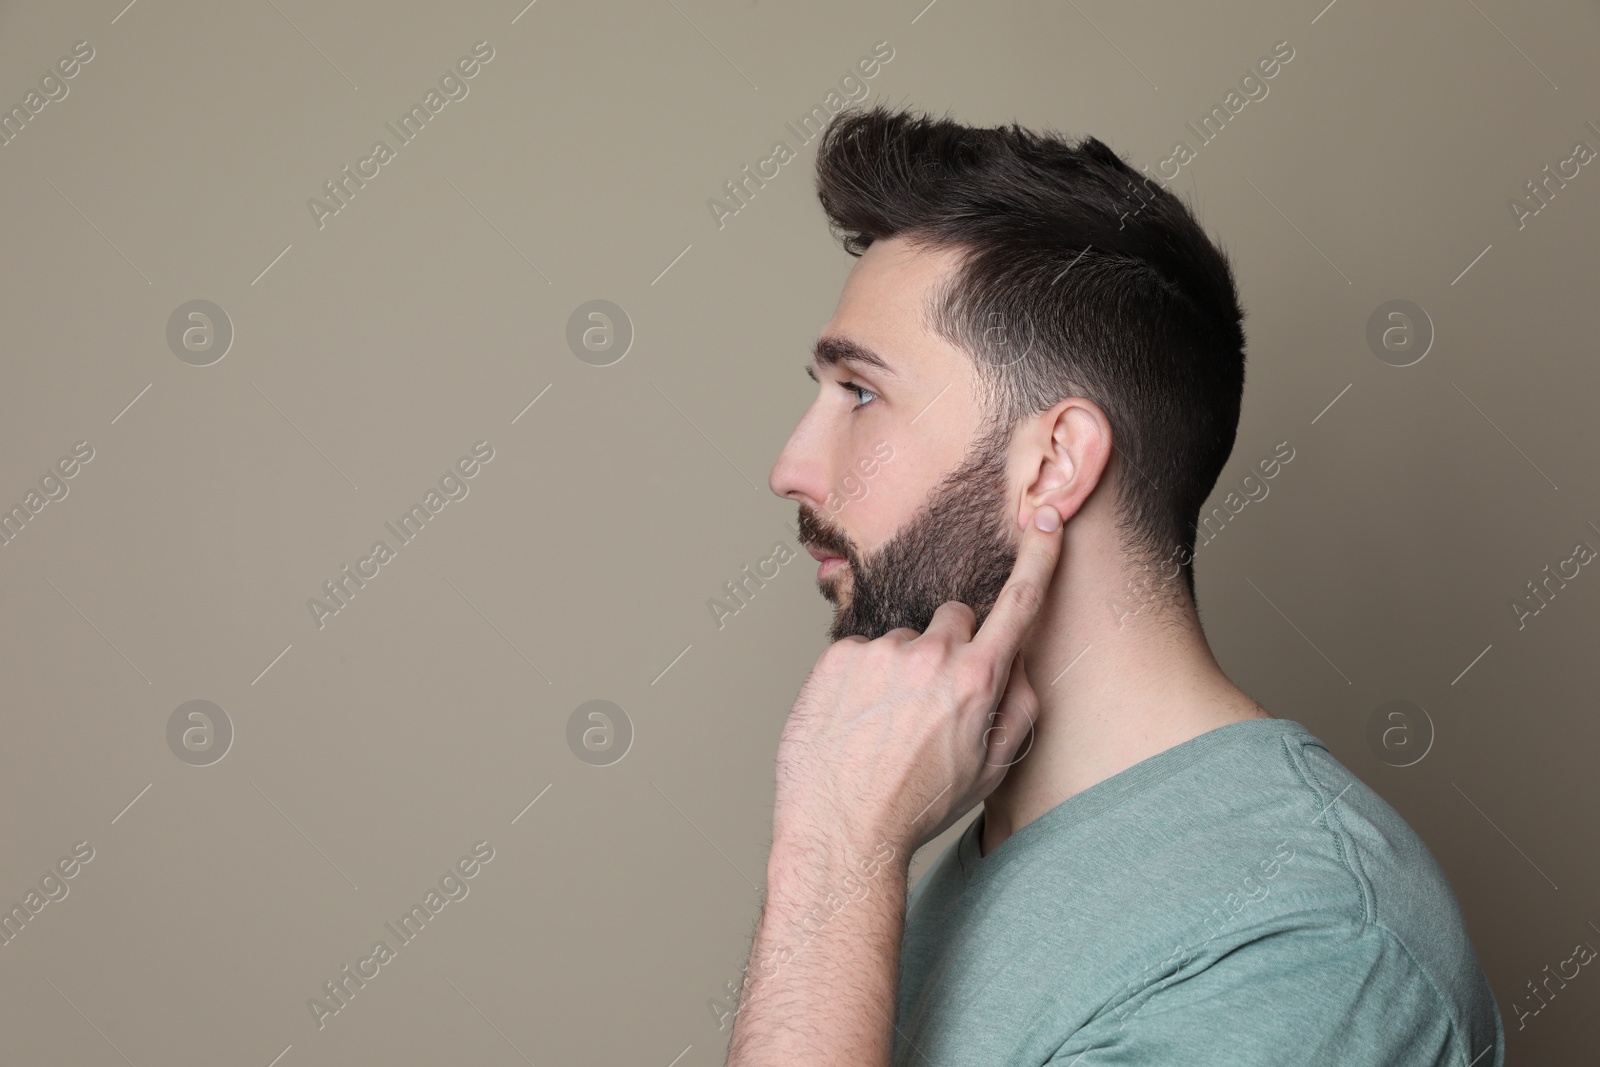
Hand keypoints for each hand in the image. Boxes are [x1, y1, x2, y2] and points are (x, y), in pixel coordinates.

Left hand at [772, 504, 1064, 860]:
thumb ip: (1017, 708)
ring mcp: (879, 652)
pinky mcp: (837, 656)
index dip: (1038, 560)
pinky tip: (856, 720)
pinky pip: (861, 651)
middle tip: (931, 702)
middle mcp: (930, 656)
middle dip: (951, 647)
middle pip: (953, 620)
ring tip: (884, 724)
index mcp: (977, 681)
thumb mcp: (989, 769)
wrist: (841, 829)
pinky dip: (861, 678)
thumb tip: (1020, 663)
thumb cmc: (918, 805)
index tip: (1045, 522)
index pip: (1017, 605)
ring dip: (900, 668)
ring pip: (903, 640)